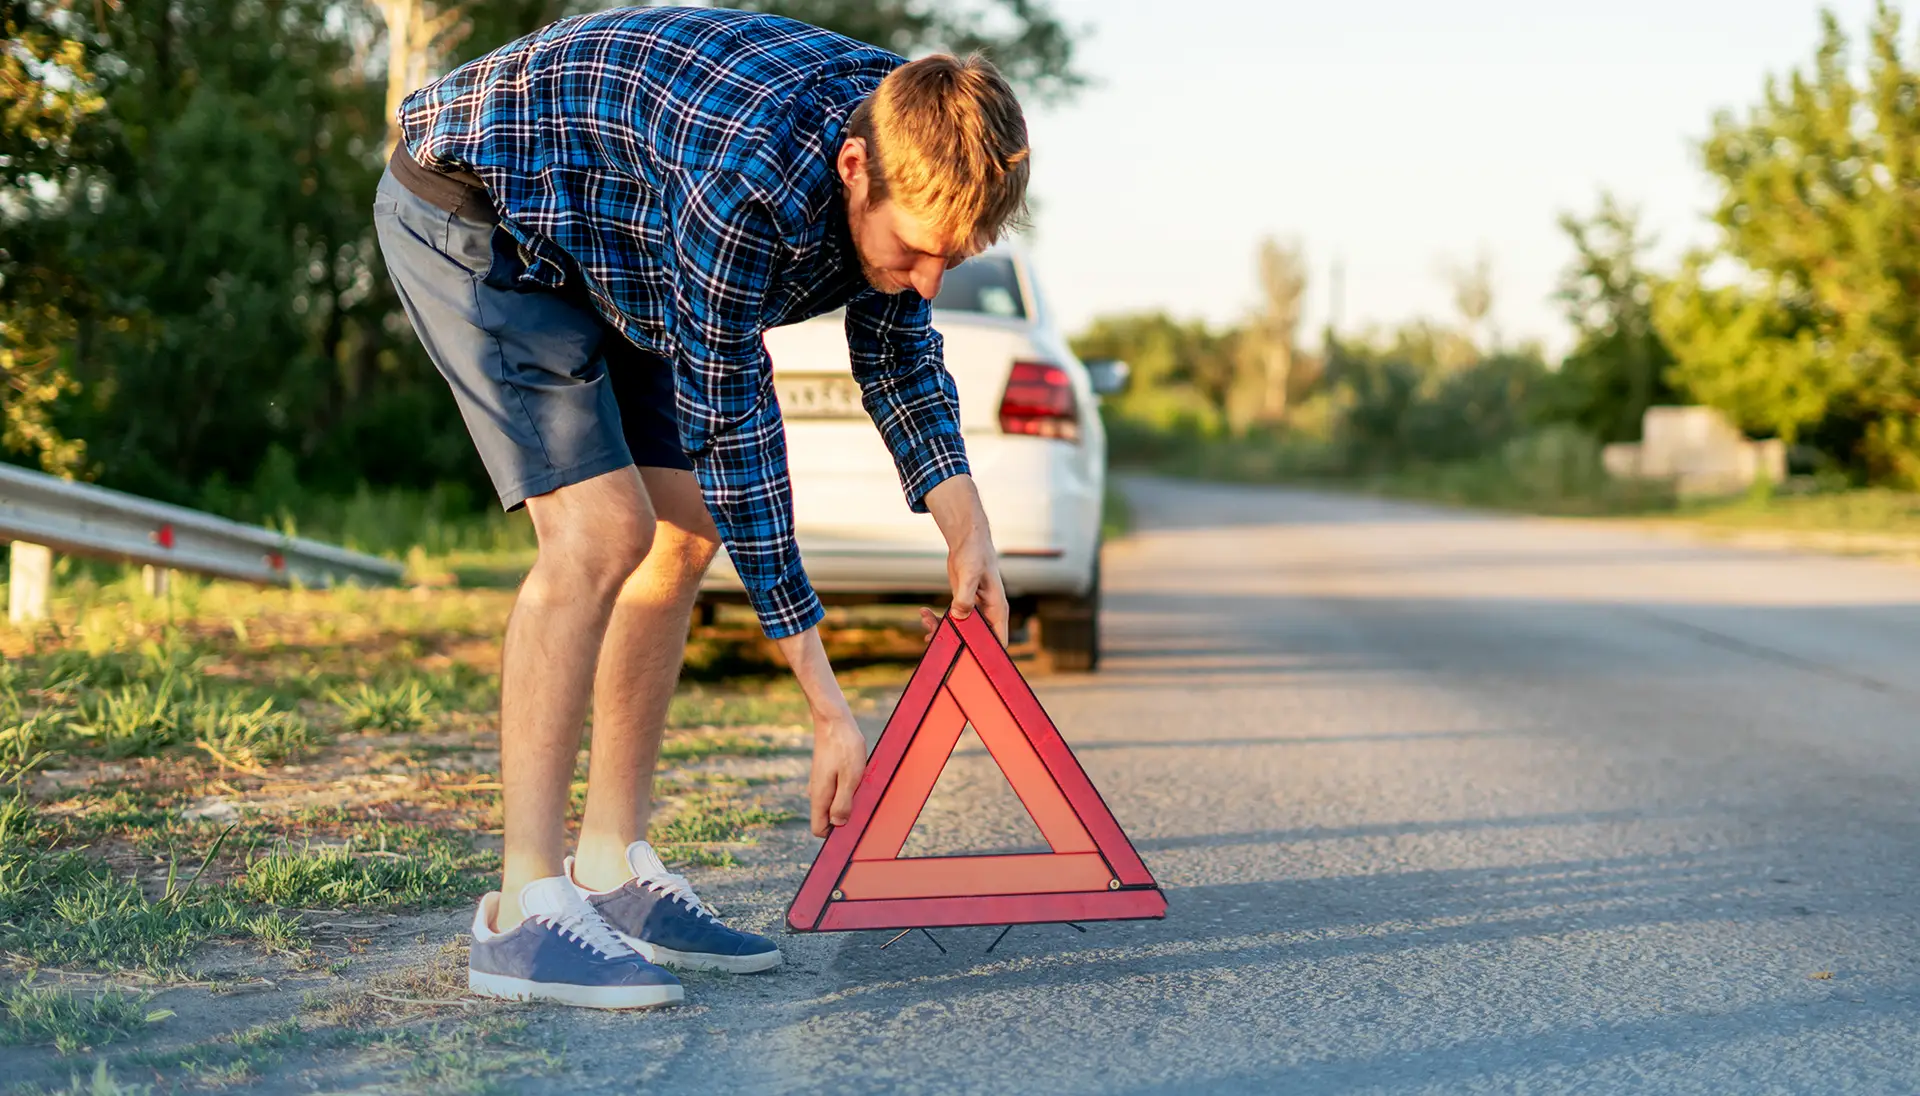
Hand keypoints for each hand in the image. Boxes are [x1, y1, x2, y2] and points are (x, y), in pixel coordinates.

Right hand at [807, 708, 867, 836]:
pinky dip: (846, 790)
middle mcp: (817, 793)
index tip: (851, 828)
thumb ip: (843, 803)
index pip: (819, 830)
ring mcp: (820, 783)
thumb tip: (838, 825)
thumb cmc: (845, 748)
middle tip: (862, 807)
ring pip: (832, 804)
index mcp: (820, 797)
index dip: (834, 834)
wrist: (834, 721)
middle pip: (826, 819)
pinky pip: (835, 791)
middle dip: (843, 819)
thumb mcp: (850, 778)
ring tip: (862, 790)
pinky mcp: (826, 774)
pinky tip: (858, 779)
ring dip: (847, 803)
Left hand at [922, 474, 1008, 642]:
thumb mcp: (970, 574)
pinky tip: (924, 614)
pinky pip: (952, 621)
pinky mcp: (962, 605)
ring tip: (925, 622)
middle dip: (956, 643)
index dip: (987, 655)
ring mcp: (975, 611)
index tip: (968, 661)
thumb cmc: (976, 553)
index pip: (999, 641)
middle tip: (933, 636)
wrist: (968, 540)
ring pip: (961, 632)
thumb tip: (959, 616)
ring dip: (942, 631)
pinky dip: (938, 621)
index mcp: (997, 610)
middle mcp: (988, 613)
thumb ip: (965, 597)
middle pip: (976, 640)